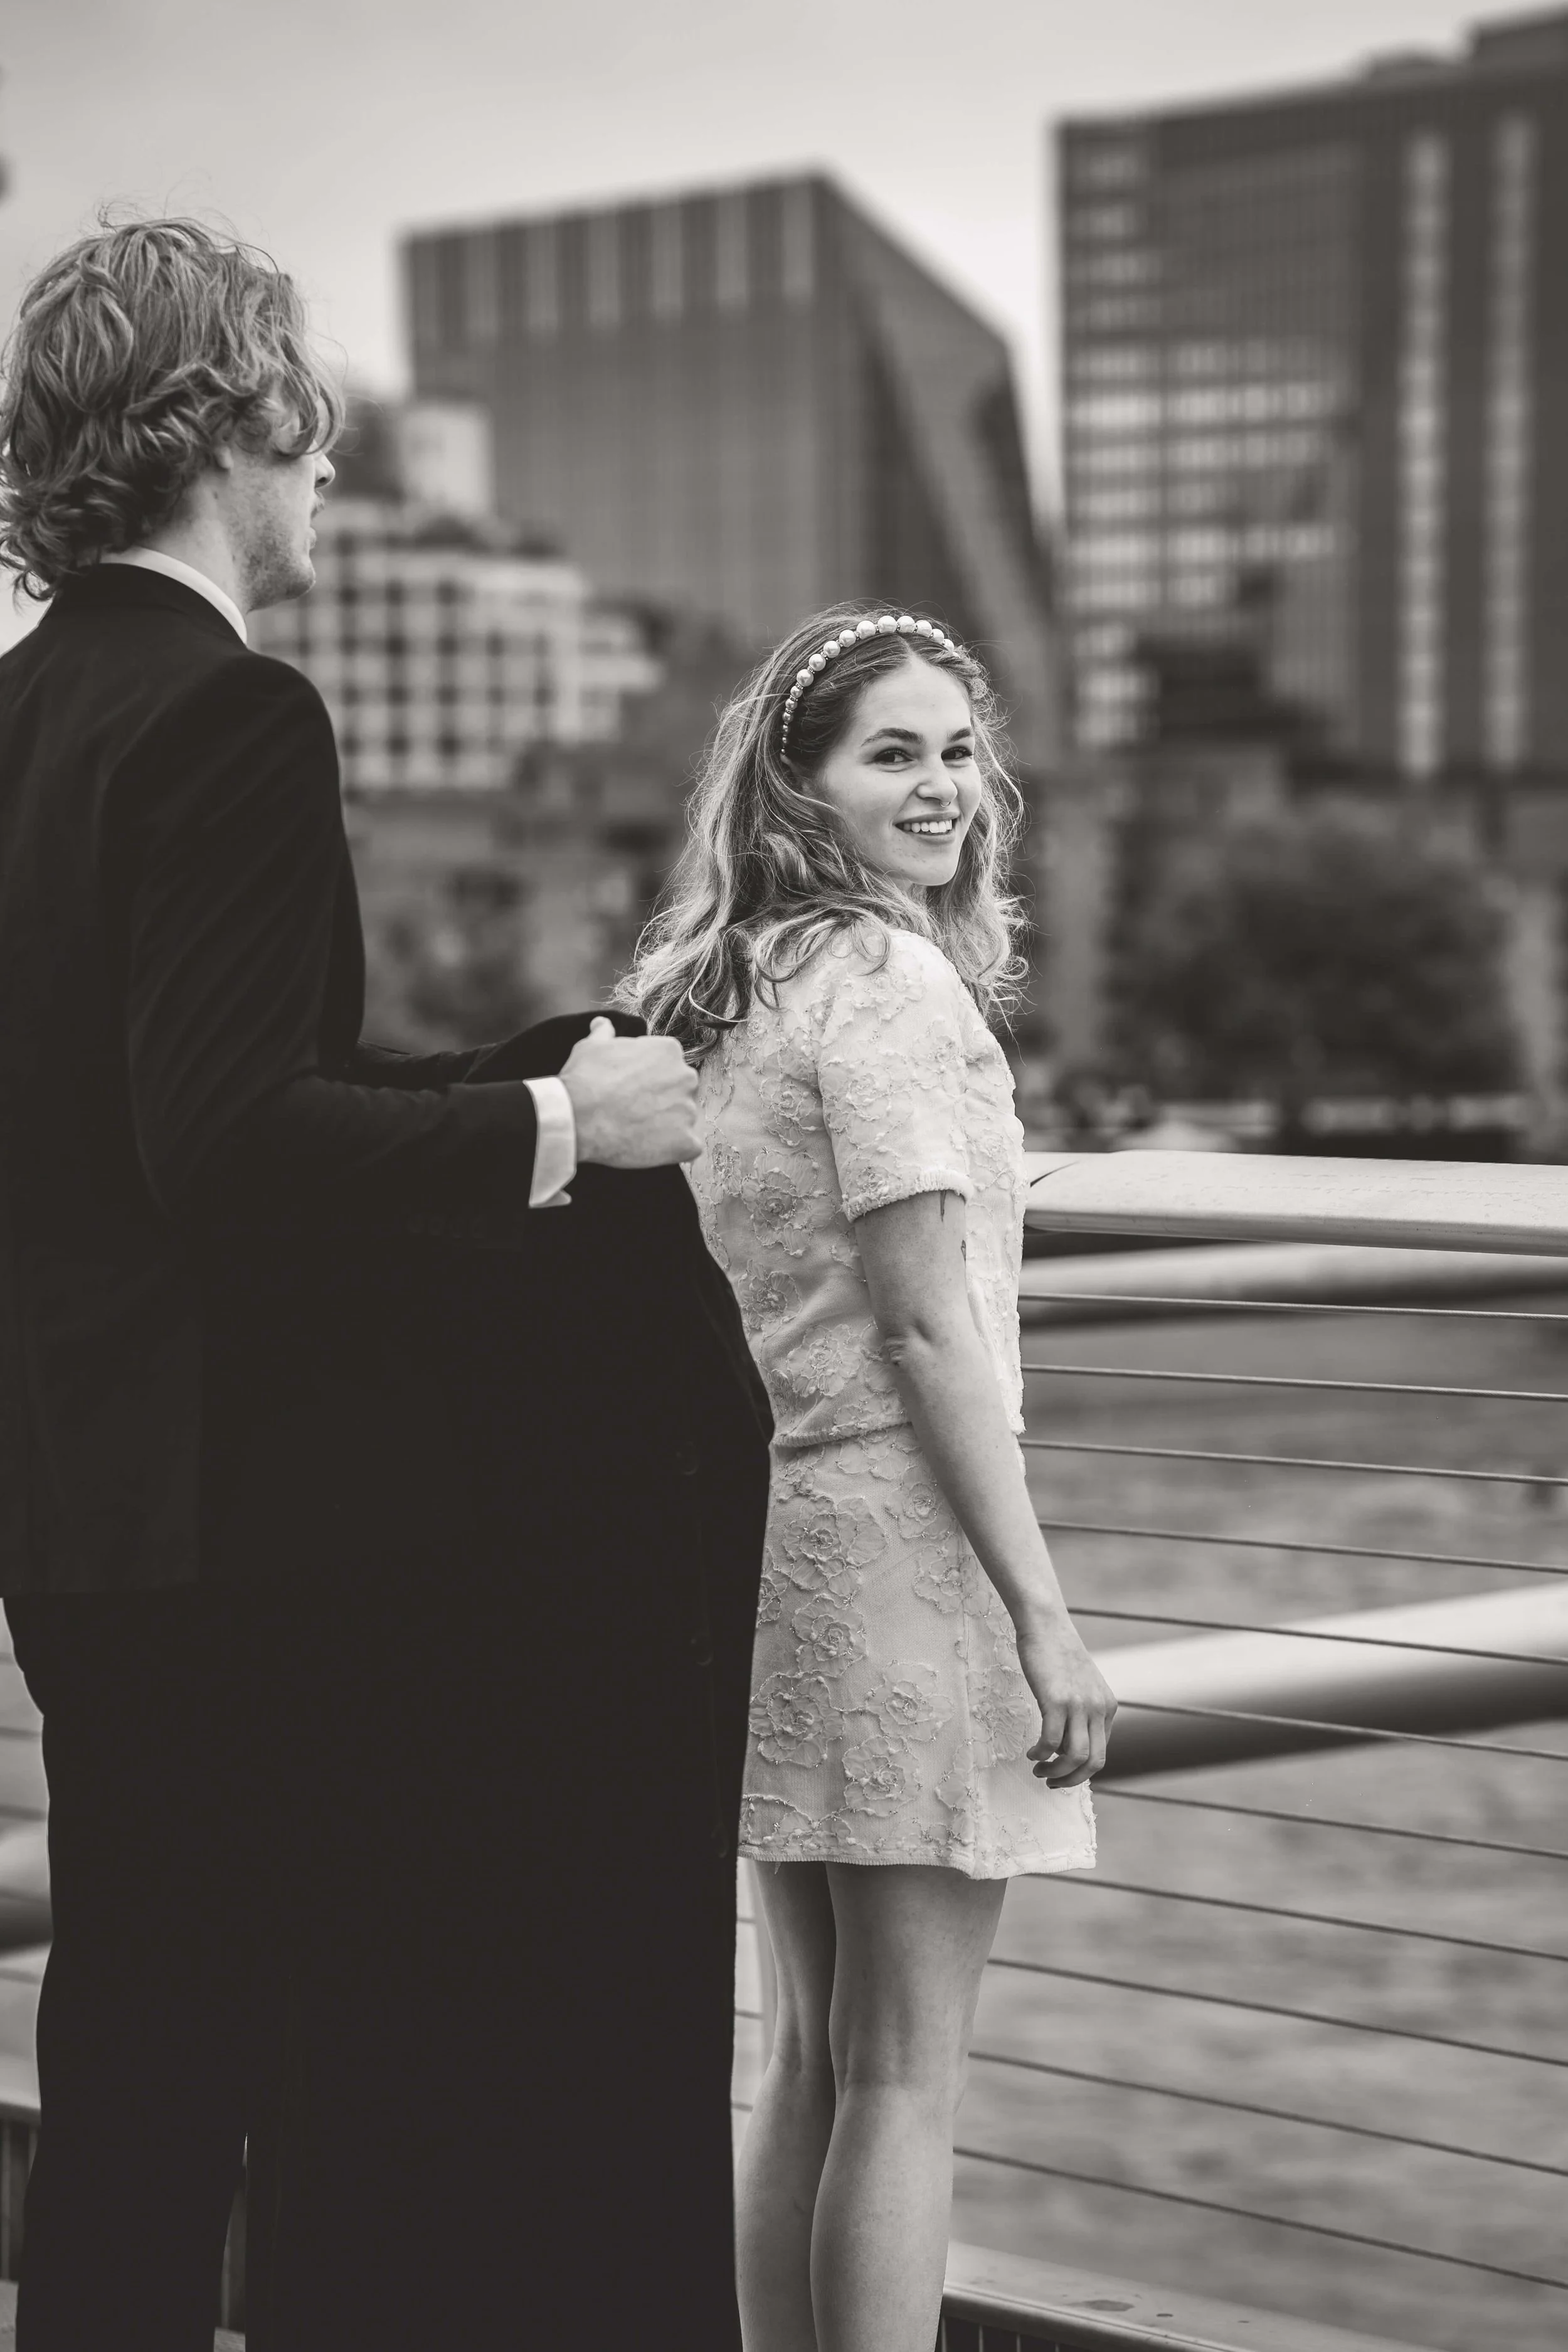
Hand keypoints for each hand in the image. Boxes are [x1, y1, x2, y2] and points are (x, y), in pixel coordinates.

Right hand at [560, 1017, 700, 1168]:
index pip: (669, 1066)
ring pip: (683, 1120)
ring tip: (636, 1130)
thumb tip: (602, 1024)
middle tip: (634, 1111)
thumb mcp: (591, 1046)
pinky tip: (647, 1147)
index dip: (649, 1081)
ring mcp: (689, 1111)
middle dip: (662, 1101)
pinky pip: (687, 1147)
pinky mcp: (687, 1142)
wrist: (577, 1117)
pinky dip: (672, 1150)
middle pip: (680, 1091)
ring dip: (666, 1126)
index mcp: (669, 1051)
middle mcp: (686, 1077)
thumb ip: (604, 1033)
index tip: (631, 1090)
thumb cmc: (584, 1079)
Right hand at [1016, 1617, 1117, 1788]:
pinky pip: (1051, 1742)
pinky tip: (1031, 1753)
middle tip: (1050, 1782)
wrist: (1046, 1624)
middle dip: (1071, 1780)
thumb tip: (1067, 1746)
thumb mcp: (1079, 1685)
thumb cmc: (1056, 1654)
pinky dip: (1040, 1754)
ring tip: (1038, 1769)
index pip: (1101, 1753)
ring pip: (1075, 1757)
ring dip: (1056, 1772)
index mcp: (1107, 1707)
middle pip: (1094, 1763)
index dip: (1080, 1771)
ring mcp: (1079, 1705)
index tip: (1060, 1773)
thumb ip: (1081, 1711)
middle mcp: (1099, 1708)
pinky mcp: (1057, 1700)